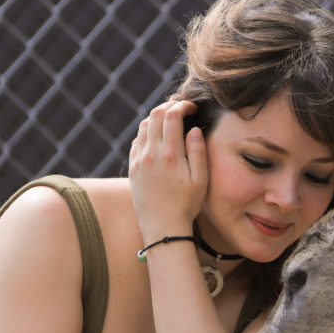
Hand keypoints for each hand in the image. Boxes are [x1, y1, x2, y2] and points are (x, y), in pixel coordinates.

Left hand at [128, 100, 207, 240]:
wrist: (162, 226)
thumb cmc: (186, 205)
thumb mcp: (200, 180)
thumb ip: (198, 151)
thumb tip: (194, 129)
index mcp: (170, 155)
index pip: (172, 115)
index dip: (183, 106)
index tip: (193, 108)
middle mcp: (151, 154)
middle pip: (155, 115)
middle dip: (169, 106)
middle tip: (181, 108)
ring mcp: (139, 160)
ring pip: (143, 126)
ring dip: (156, 118)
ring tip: (170, 120)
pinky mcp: (133, 168)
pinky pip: (137, 141)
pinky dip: (147, 132)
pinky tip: (157, 138)